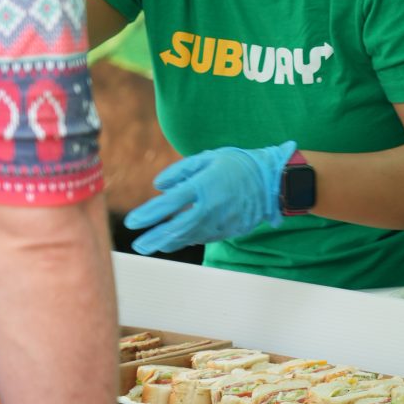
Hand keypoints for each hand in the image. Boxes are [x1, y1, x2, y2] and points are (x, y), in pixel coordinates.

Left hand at [124, 139, 296, 253]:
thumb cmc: (238, 165)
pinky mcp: (228, 231)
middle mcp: (210, 207)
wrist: (272, 181)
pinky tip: (176, 239)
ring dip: (168, 243)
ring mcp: (220, 222)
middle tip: (137, 245)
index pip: (168, 204)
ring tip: (151, 245)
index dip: (147, 215)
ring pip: (188, 238)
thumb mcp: (208, 158)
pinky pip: (202, 237)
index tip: (131, 222)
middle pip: (175, 229)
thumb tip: (158, 187)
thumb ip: (180, 171)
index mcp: (204, 186)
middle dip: (153, 239)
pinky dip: (187, 239)